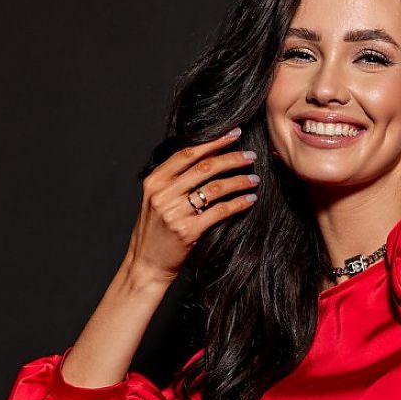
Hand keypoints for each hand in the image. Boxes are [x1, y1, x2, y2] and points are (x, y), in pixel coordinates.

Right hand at [125, 127, 258, 285]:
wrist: (146, 265)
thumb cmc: (155, 233)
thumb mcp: (156, 200)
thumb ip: (174, 181)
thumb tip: (206, 157)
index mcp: (154, 181)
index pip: (187, 154)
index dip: (213, 141)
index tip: (234, 134)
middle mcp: (163, 194)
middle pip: (204, 168)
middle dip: (232, 158)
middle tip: (251, 156)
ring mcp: (174, 212)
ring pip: (215, 188)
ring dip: (239, 181)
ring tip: (254, 179)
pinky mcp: (187, 231)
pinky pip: (220, 211)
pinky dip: (238, 203)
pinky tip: (249, 200)